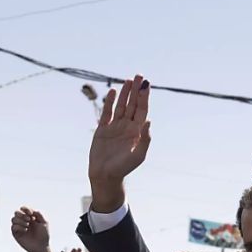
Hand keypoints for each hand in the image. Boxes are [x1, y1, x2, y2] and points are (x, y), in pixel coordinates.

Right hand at [11, 207, 49, 251]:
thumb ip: (39, 214)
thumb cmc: (43, 235)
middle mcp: (23, 222)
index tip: (31, 213)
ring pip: (13, 219)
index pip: (23, 209)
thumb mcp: (44, 223)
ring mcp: (19, 228)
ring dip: (20, 220)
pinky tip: (25, 230)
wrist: (41, 246)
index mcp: (30, 218)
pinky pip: (13, 227)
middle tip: (29, 220)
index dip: (25, 209)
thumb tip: (31, 210)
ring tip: (27, 225)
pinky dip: (19, 227)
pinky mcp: (16, 234)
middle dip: (22, 214)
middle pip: (16, 212)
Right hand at [88, 75, 150, 210]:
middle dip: (136, 91)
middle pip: (132, 104)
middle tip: (139, 76)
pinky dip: (109, 102)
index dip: (144, 97)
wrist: (106, 176)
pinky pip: (107, 113)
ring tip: (128, 80)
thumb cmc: (124, 168)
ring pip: (121, 106)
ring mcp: (115, 127)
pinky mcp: (102, 130)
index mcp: (137, 132)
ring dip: (124, 93)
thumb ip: (145, 139)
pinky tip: (112, 91)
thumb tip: (149, 120)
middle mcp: (127, 127)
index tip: (146, 84)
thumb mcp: (138, 155)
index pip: (142, 110)